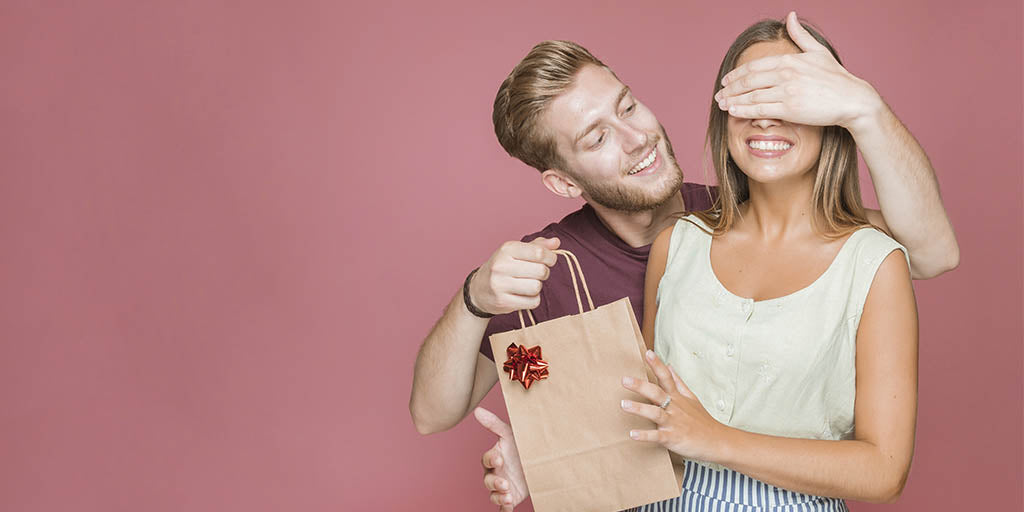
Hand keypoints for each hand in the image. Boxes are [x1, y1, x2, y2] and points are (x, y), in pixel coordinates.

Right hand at [469, 237, 559, 315]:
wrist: (478, 290)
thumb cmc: (503, 268)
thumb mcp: (516, 252)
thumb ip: (537, 246)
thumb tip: (556, 242)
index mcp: (507, 249)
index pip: (539, 252)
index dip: (551, 258)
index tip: (549, 261)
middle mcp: (501, 265)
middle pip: (541, 271)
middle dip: (544, 273)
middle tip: (536, 274)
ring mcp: (500, 284)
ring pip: (537, 287)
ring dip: (537, 287)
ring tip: (528, 284)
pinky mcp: (503, 301)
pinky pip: (532, 302)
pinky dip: (533, 300)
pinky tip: (523, 295)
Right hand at [474, 407, 528, 510]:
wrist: (539, 460)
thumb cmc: (520, 446)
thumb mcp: (509, 434)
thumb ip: (494, 424)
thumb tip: (477, 410)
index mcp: (494, 458)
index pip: (487, 459)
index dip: (491, 459)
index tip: (499, 459)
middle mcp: (496, 473)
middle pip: (488, 480)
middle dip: (495, 483)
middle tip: (505, 484)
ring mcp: (503, 487)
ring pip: (494, 495)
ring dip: (499, 497)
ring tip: (508, 497)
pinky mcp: (511, 498)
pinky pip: (503, 507)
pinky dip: (504, 509)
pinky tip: (509, 507)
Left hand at [620, 350, 726, 462]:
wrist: (718, 442)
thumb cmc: (702, 421)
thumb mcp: (692, 398)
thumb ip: (678, 382)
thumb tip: (669, 365)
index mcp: (677, 398)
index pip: (666, 377)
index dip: (657, 365)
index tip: (647, 353)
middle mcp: (674, 408)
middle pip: (657, 393)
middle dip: (640, 386)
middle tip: (624, 380)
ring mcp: (674, 423)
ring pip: (655, 413)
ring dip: (639, 409)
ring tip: (623, 404)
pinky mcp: (673, 438)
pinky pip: (657, 436)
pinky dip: (645, 435)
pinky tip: (632, 434)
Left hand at [714, 11, 883, 130]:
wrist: (853, 100)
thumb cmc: (836, 78)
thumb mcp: (818, 52)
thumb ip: (800, 36)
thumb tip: (790, 16)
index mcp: (790, 60)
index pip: (755, 66)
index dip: (737, 74)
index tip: (726, 81)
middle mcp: (786, 74)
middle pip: (749, 80)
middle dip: (731, 88)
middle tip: (719, 94)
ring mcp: (787, 91)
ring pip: (752, 95)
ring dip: (733, 100)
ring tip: (721, 104)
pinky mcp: (790, 109)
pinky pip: (760, 109)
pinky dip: (744, 110)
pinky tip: (733, 112)